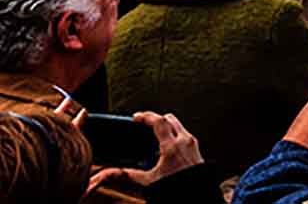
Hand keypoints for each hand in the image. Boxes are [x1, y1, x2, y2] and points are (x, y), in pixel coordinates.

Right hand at [87, 112, 201, 195]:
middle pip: (170, 119)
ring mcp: (192, 144)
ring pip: (178, 126)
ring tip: (153, 134)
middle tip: (143, 124)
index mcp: (172, 146)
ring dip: (166, 127)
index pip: (159, 122)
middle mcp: (185, 141)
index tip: (136, 117)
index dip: (146, 116)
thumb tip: (107, 174)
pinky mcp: (196, 149)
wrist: (196, 194)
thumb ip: (126, 175)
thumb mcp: (148, 181)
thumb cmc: (176, 187)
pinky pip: (184, 135)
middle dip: (156, 119)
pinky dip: (173, 135)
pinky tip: (165, 146)